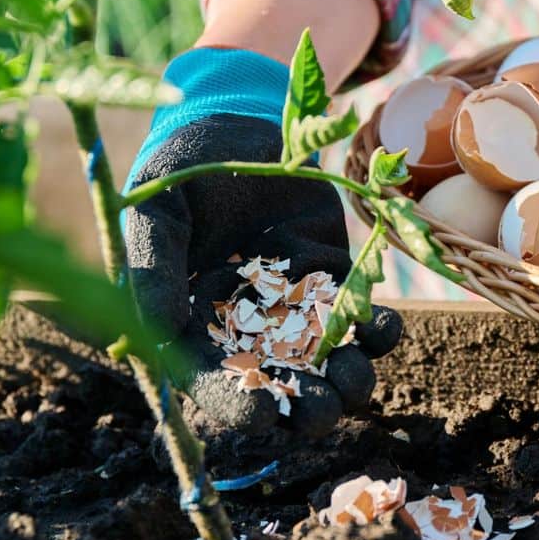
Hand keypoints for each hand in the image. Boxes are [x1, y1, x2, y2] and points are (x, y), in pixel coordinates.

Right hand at [124, 112, 401, 438]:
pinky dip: (377, 330)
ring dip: (348, 378)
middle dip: (305, 405)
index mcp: (198, 325)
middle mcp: (250, 326)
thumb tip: (160, 333)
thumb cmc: (183, 168)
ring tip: (354, 372)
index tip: (262, 416)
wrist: (237, 123)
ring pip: (327, 362)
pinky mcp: (333, 278)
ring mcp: (297, 305)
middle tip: (323, 407)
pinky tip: (383, 325)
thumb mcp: (157, 210)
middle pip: (282, 386)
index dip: (238, 407)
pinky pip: (360, 317)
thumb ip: (155, 268)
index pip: (216, 383)